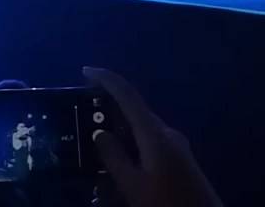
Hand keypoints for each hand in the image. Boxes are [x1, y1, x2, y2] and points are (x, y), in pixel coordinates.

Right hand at [85, 67, 221, 206]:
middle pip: (135, 113)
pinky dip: (133, 148)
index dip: (107, 79)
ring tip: (98, 151)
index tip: (85, 72)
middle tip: (83, 124)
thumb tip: (100, 132)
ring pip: (142, 131)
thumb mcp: (133, 186)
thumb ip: (115, 158)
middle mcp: (168, 134)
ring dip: (121, 135)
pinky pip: (151, 144)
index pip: (128, 96)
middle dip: (110, 113)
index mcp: (156, 135)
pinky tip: (121, 167)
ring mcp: (177, 147)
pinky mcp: (180, 160)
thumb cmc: (167, 205)